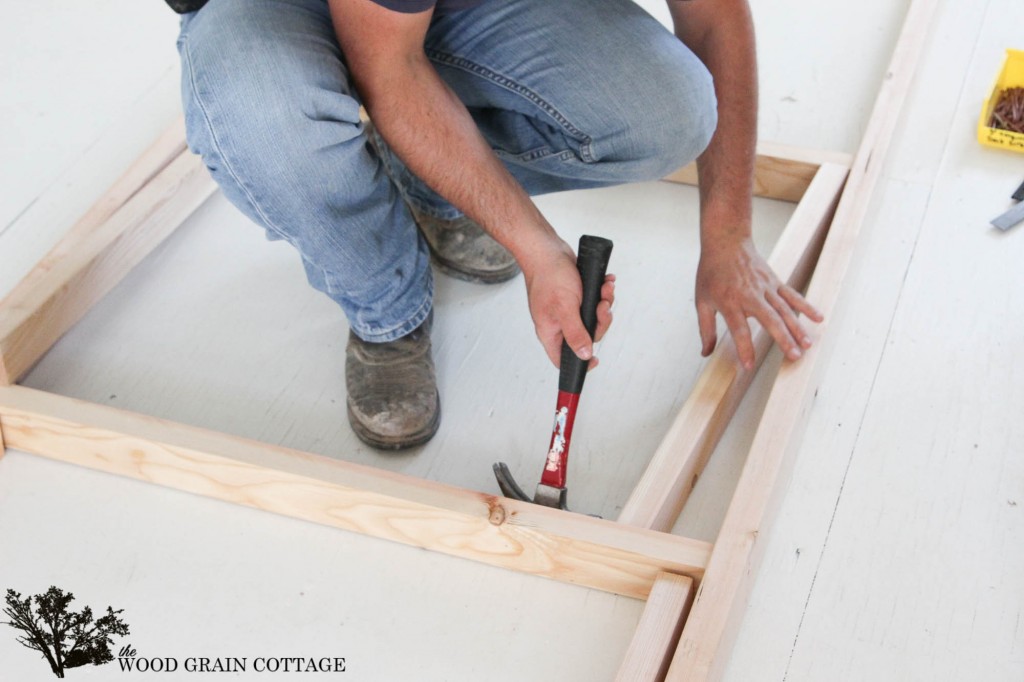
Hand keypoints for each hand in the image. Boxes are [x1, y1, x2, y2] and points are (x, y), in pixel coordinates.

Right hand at [521, 238, 615, 368]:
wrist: (547, 249)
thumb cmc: (549, 276)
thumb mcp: (565, 309)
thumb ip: (576, 334)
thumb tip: (584, 356)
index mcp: (551, 332)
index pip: (563, 359)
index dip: (579, 363)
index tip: (594, 361)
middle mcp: (559, 323)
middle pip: (587, 336)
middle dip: (600, 321)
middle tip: (601, 307)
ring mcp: (568, 310)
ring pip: (593, 317)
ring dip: (604, 303)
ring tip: (604, 289)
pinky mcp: (576, 296)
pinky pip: (594, 301)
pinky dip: (602, 292)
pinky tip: (605, 282)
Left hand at [696, 237, 821, 368]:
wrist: (726, 242)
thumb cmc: (712, 273)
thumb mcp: (702, 301)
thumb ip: (705, 329)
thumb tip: (706, 352)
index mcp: (730, 302)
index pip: (739, 330)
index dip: (744, 349)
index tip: (749, 366)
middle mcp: (750, 296)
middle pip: (770, 320)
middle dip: (783, 339)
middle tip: (794, 357)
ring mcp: (766, 288)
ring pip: (785, 310)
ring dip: (797, 328)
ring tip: (807, 345)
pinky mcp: (775, 282)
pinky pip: (793, 296)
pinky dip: (806, 307)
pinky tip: (818, 318)